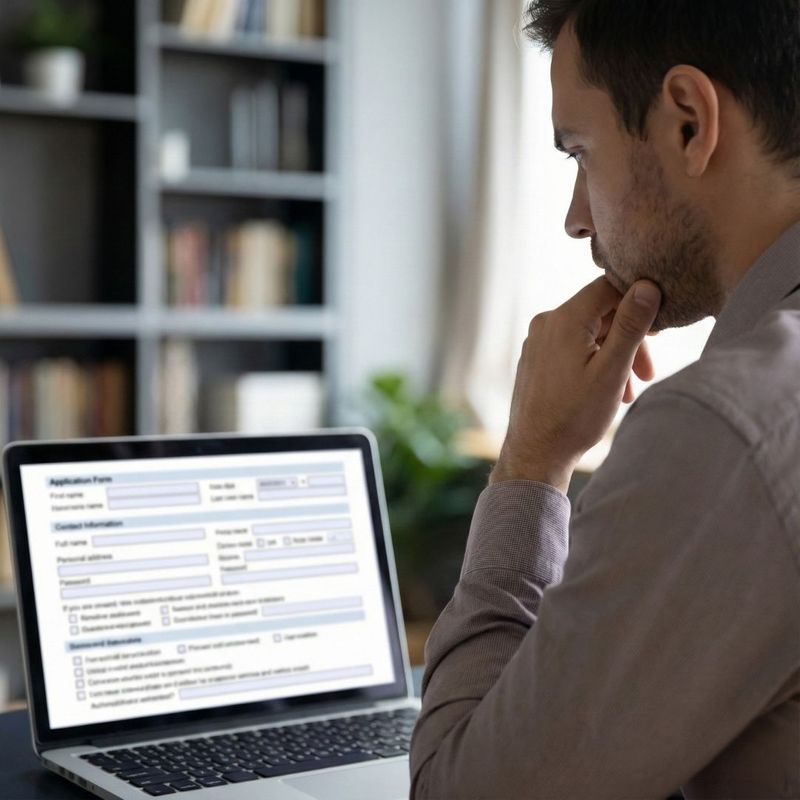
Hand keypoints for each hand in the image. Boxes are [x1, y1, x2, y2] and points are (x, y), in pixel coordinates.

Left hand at [490, 277, 661, 493]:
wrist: (535, 453)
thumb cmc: (574, 416)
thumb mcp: (612, 370)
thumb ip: (631, 325)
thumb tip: (647, 286)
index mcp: (564, 319)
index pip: (609, 287)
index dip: (639, 302)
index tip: (660, 330)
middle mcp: (546, 323)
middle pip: (600, 313)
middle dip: (630, 338)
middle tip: (649, 373)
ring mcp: (538, 341)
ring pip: (589, 334)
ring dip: (615, 356)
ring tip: (630, 391)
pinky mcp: (537, 359)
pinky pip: (573, 348)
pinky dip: (595, 363)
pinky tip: (609, 391)